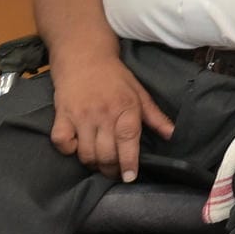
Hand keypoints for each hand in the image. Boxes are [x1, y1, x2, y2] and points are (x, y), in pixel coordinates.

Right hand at [48, 53, 171, 181]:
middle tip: (115, 172)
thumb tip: (172, 135)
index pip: (128, 140)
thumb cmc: (115, 77)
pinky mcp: (61, 115)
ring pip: (85, 153)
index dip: (129, 162)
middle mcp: (103, 113)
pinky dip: (68, 150)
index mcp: (125, 108)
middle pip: (106, 153)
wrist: (83, 56)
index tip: (130, 177)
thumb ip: (155, 117)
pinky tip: (77, 147)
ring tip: (99, 162)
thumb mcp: (139, 93)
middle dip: (111, 170)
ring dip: (93, 164)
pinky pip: (62, 142)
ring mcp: (80, 115)